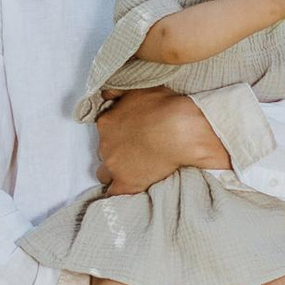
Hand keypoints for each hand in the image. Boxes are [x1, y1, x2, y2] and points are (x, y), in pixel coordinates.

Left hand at [93, 88, 226, 193]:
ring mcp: (114, 165)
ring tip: (134, 172)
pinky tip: (130, 190)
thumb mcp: (139, 90)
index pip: (105, 133)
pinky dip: (120, 192)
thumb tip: (106, 94)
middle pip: (105, 152)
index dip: (117, 136)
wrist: (181, 131)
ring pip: (104, 173)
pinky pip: (114, 193)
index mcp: (107, 122)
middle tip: (136, 152)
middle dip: (117, 153)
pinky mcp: (126, 183)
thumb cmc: (165, 108)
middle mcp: (105, 144)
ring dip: (116, 173)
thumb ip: (119, 92)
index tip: (130, 138)